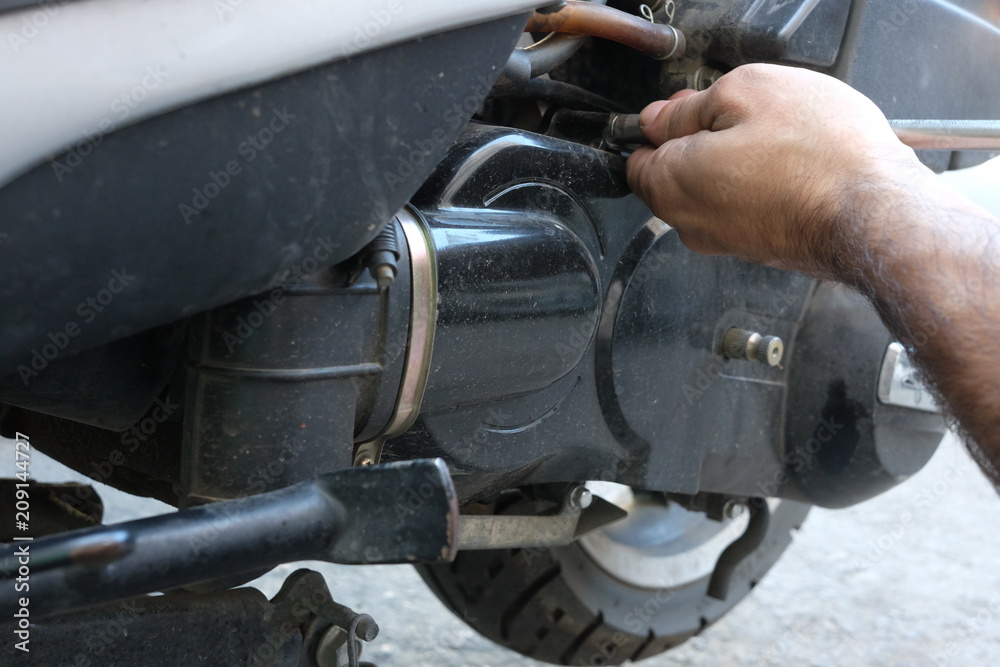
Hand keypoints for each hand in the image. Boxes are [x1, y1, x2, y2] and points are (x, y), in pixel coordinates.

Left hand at [626, 63, 930, 278]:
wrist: (878, 216)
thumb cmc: (820, 156)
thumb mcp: (745, 92)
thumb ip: (689, 106)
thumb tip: (660, 119)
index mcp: (668, 184)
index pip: (636, 157)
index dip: (663, 124)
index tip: (692, 108)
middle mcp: (688, 223)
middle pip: (674, 174)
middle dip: (701, 141)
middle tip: (747, 116)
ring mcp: (724, 241)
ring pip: (713, 190)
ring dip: (736, 162)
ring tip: (780, 140)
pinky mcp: (759, 249)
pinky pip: (744, 208)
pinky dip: (761, 186)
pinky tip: (795, 168)